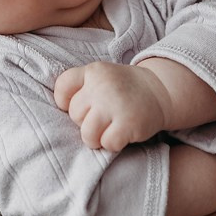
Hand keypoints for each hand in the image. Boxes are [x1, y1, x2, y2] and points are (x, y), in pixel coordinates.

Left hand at [54, 61, 170, 151]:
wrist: (160, 91)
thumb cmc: (123, 89)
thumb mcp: (101, 77)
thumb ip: (80, 88)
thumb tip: (56, 114)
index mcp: (93, 71)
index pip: (62, 87)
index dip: (65, 102)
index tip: (82, 105)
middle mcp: (102, 85)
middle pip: (74, 115)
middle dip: (86, 121)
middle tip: (104, 116)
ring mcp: (115, 104)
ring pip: (87, 134)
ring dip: (97, 137)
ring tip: (109, 128)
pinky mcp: (128, 123)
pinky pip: (107, 144)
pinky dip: (114, 144)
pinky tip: (123, 133)